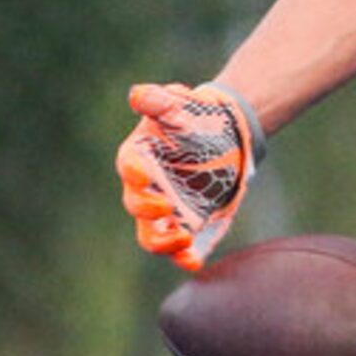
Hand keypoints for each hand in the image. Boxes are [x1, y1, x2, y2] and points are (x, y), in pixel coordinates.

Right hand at [115, 82, 263, 270]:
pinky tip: (195, 261)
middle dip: (149, 210)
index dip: (135, 172)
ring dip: (163, 241)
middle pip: (137, 207)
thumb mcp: (181, 103)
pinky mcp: (188, 224)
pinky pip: (181, 249)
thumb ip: (161, 100)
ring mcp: (167, 211)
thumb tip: (140, 94)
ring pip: (152, 235)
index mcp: (139, 157)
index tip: (146, 173)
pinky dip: (185, 257)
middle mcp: (147, 189)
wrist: (227, 134)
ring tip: (183, 237)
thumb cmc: (195, 117)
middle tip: (169, 206)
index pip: (129, 166)